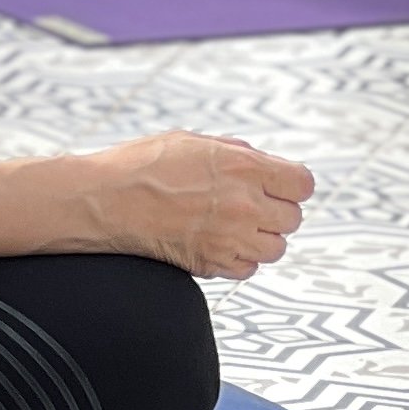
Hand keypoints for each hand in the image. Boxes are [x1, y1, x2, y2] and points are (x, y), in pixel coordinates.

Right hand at [75, 130, 313, 279]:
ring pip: (276, 247)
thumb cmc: (142, 165)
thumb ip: (234, 152)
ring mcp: (231, 238)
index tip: (277, 184)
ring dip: (261, 237)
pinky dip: (240, 258)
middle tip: (249, 204)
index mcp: (243, 167)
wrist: (105, 201)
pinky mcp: (214, 264)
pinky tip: (218, 241)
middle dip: (275, 210)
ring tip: (234, 225)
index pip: (302, 183)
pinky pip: (249, 268)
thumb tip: (262, 162)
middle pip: (293, 218)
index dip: (291, 183)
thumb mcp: (192, 141)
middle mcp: (244, 205)